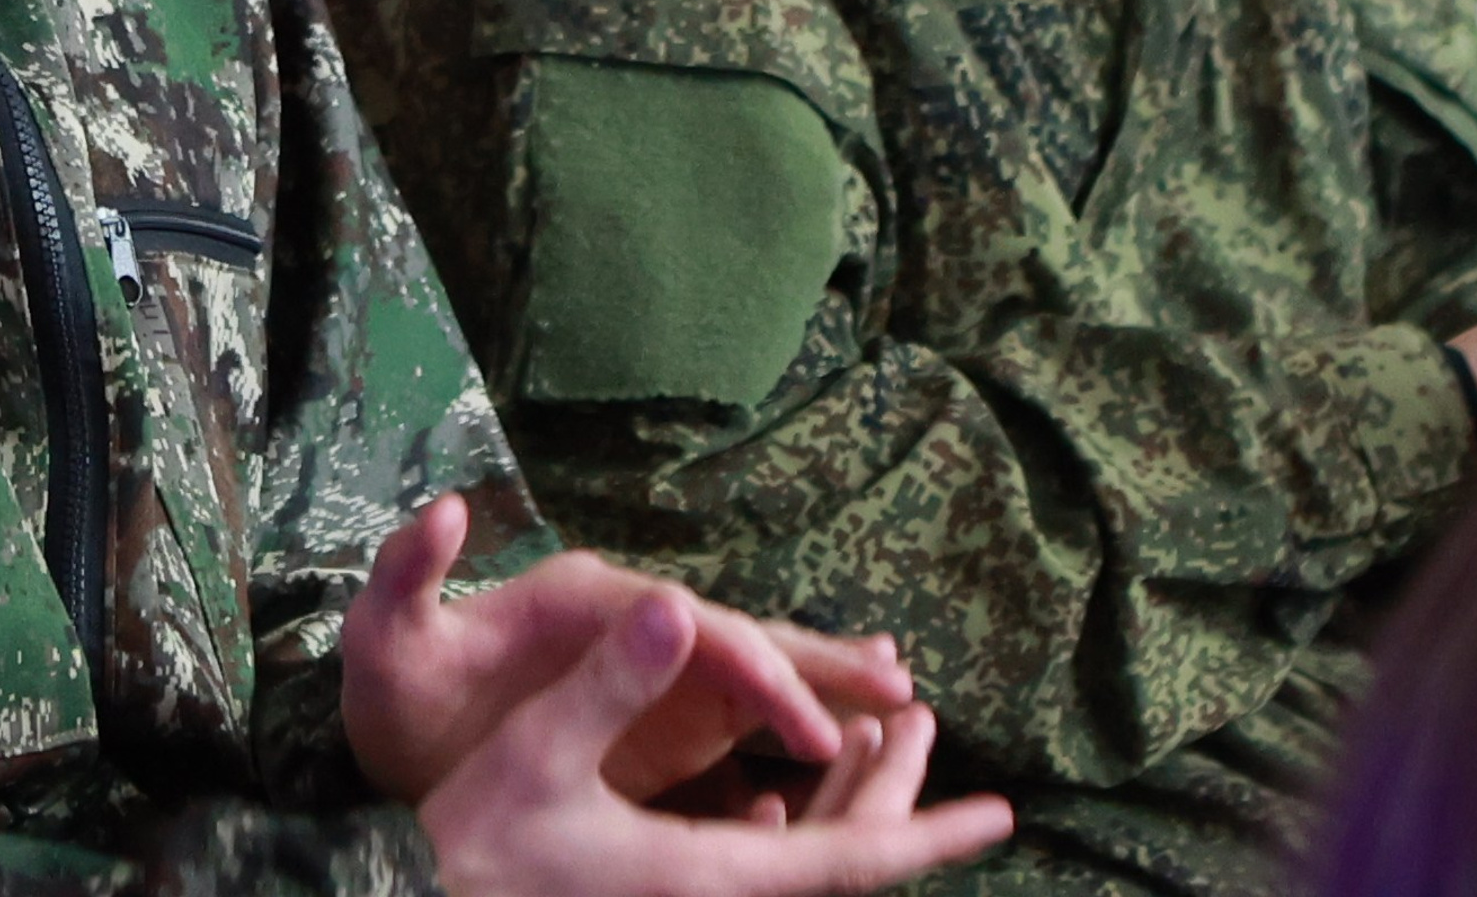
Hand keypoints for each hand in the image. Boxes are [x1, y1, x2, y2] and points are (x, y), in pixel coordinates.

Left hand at [342, 491, 912, 809]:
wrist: (394, 734)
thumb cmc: (396, 683)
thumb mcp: (387, 631)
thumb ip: (410, 570)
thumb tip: (445, 509)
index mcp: (584, 599)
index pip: (685, 624)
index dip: (745, 664)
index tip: (798, 715)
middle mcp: (629, 626)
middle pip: (736, 636)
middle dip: (814, 661)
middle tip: (896, 684)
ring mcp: (646, 673)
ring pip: (749, 674)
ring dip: (819, 685)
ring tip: (896, 697)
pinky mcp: (649, 720)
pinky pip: (733, 725)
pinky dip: (788, 727)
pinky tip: (839, 748)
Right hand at [416, 588, 1013, 896]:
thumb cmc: (475, 842)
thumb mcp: (540, 751)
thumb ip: (612, 683)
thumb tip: (680, 608)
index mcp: (705, 876)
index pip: (848, 861)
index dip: (926, 832)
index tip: (1001, 815)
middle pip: (839, 865)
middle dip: (896, 799)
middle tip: (926, 730)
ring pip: (802, 870)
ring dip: (847, 810)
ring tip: (872, 744)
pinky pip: (757, 876)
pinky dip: (794, 831)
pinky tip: (775, 795)